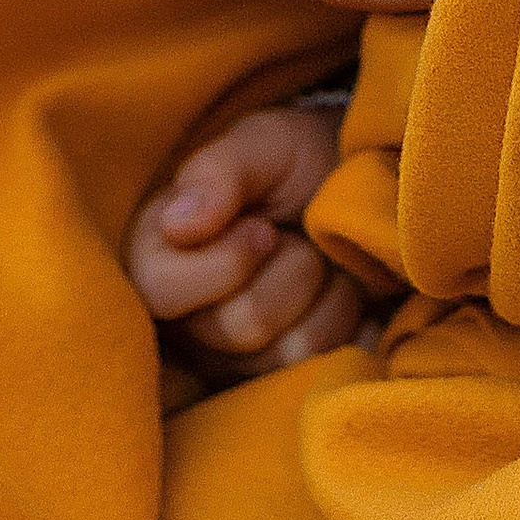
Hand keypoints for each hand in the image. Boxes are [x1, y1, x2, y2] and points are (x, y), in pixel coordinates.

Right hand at [125, 103, 366, 372]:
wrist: (359, 187)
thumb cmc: (298, 163)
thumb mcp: (262, 143)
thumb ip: (219, 171)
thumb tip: (178, 223)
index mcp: (160, 254)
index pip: (161, 290)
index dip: (228, 259)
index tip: (263, 226)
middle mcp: (190, 318)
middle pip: (243, 324)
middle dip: (292, 266)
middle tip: (295, 236)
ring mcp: (240, 357)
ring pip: (292, 350)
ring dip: (328, 292)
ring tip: (321, 259)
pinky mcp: (288, 376)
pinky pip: (330, 365)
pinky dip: (352, 321)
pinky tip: (343, 290)